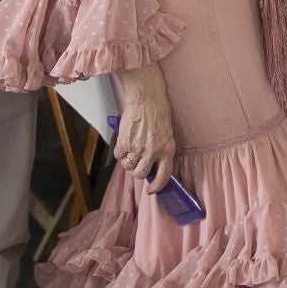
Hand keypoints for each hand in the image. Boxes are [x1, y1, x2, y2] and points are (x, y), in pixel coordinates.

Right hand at [112, 64, 175, 194]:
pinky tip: (125, 142)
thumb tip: (152, 165)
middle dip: (137, 172)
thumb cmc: (159, 111)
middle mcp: (153, 152)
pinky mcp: (124, 142)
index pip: (164, 175)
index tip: (151, 190)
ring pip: (128, 167)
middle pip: (141, 174)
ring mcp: (137, 148)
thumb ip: (161, 149)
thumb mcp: (167, 133)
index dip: (157, 186)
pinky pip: (119, 155)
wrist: (146, 97)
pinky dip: (120, 152)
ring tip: (131, 150)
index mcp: (168, 150)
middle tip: (137, 164)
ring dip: (128, 162)